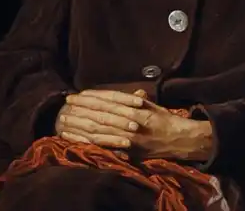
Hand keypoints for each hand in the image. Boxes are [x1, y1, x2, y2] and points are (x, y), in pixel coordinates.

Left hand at [63, 90, 213, 160]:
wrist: (180, 139)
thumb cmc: (165, 120)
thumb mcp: (152, 104)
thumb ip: (136, 99)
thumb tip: (123, 93)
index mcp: (137, 107)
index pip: (109, 100)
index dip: (91, 97)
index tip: (76, 94)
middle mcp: (132, 121)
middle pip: (101, 114)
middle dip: (81, 109)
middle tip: (65, 104)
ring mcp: (130, 137)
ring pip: (100, 129)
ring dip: (79, 125)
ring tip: (64, 120)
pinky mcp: (128, 151)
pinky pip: (104, 145)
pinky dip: (88, 141)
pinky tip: (75, 139)